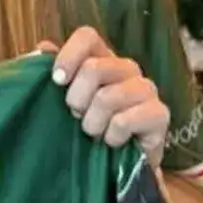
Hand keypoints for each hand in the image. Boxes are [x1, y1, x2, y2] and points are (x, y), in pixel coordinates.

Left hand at [37, 28, 166, 161]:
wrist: (120, 165)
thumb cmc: (90, 125)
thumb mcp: (66, 98)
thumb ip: (55, 73)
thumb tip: (43, 49)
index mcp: (103, 58)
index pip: (88, 37)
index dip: (68, 55)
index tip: (57, 81)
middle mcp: (127, 68)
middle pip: (94, 68)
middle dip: (76, 100)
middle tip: (77, 116)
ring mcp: (146, 89)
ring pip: (107, 97)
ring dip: (92, 123)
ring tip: (94, 132)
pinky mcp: (159, 114)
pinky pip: (123, 121)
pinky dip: (111, 137)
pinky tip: (113, 142)